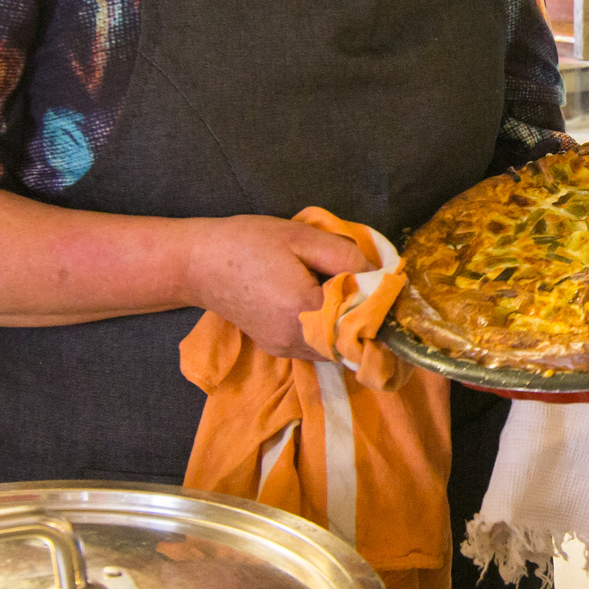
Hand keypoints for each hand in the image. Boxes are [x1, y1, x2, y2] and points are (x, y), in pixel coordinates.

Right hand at [182, 215, 372, 358]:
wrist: (197, 264)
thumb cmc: (248, 243)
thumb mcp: (302, 238)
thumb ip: (347, 257)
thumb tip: (382, 276)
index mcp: (304, 311)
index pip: (363, 320)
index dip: (381, 306)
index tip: (392, 290)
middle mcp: (297, 341)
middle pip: (353, 339)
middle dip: (366, 317)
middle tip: (371, 287)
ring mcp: (285, 350)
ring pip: (337, 348)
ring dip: (347, 325)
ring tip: (345, 293)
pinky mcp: (277, 349)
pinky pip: (317, 347)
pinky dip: (328, 330)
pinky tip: (322, 303)